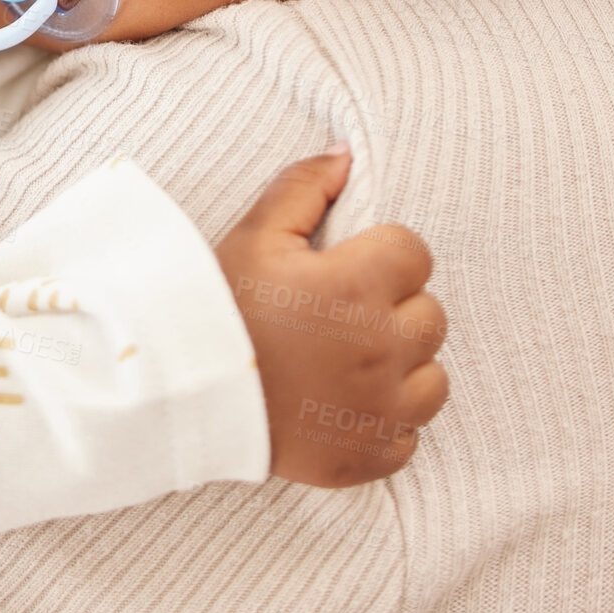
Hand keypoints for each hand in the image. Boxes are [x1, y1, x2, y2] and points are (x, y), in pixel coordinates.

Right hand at [215, 145, 448, 487]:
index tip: (343, 269)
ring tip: (346, 360)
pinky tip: (341, 403)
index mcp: (356, 286)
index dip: (380, 255)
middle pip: (430, 315)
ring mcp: (381, 409)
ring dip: (401, 367)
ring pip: (434, 378)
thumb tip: (347, 156)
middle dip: (393, 308)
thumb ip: (304, 187)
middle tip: (337, 315)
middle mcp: (381, 348)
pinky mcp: (369, 456)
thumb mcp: (254, 235)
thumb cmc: (216, 309)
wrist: (179, 394)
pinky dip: (385, 421)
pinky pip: (409, 435)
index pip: (414, 253)